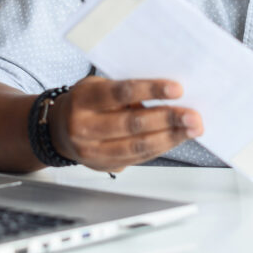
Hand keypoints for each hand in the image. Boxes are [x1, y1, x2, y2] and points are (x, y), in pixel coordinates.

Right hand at [48, 76, 203, 172]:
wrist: (60, 129)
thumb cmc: (86, 101)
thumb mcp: (98, 86)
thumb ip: (126, 91)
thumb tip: (169, 95)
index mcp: (84, 100)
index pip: (120, 93)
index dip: (150, 90)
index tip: (177, 89)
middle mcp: (85, 127)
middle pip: (132, 124)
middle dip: (168, 119)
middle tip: (193, 115)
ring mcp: (93, 151)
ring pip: (138, 145)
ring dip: (170, 137)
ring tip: (192, 128)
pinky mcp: (104, 166)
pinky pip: (139, 158)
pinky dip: (161, 147)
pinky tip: (176, 138)